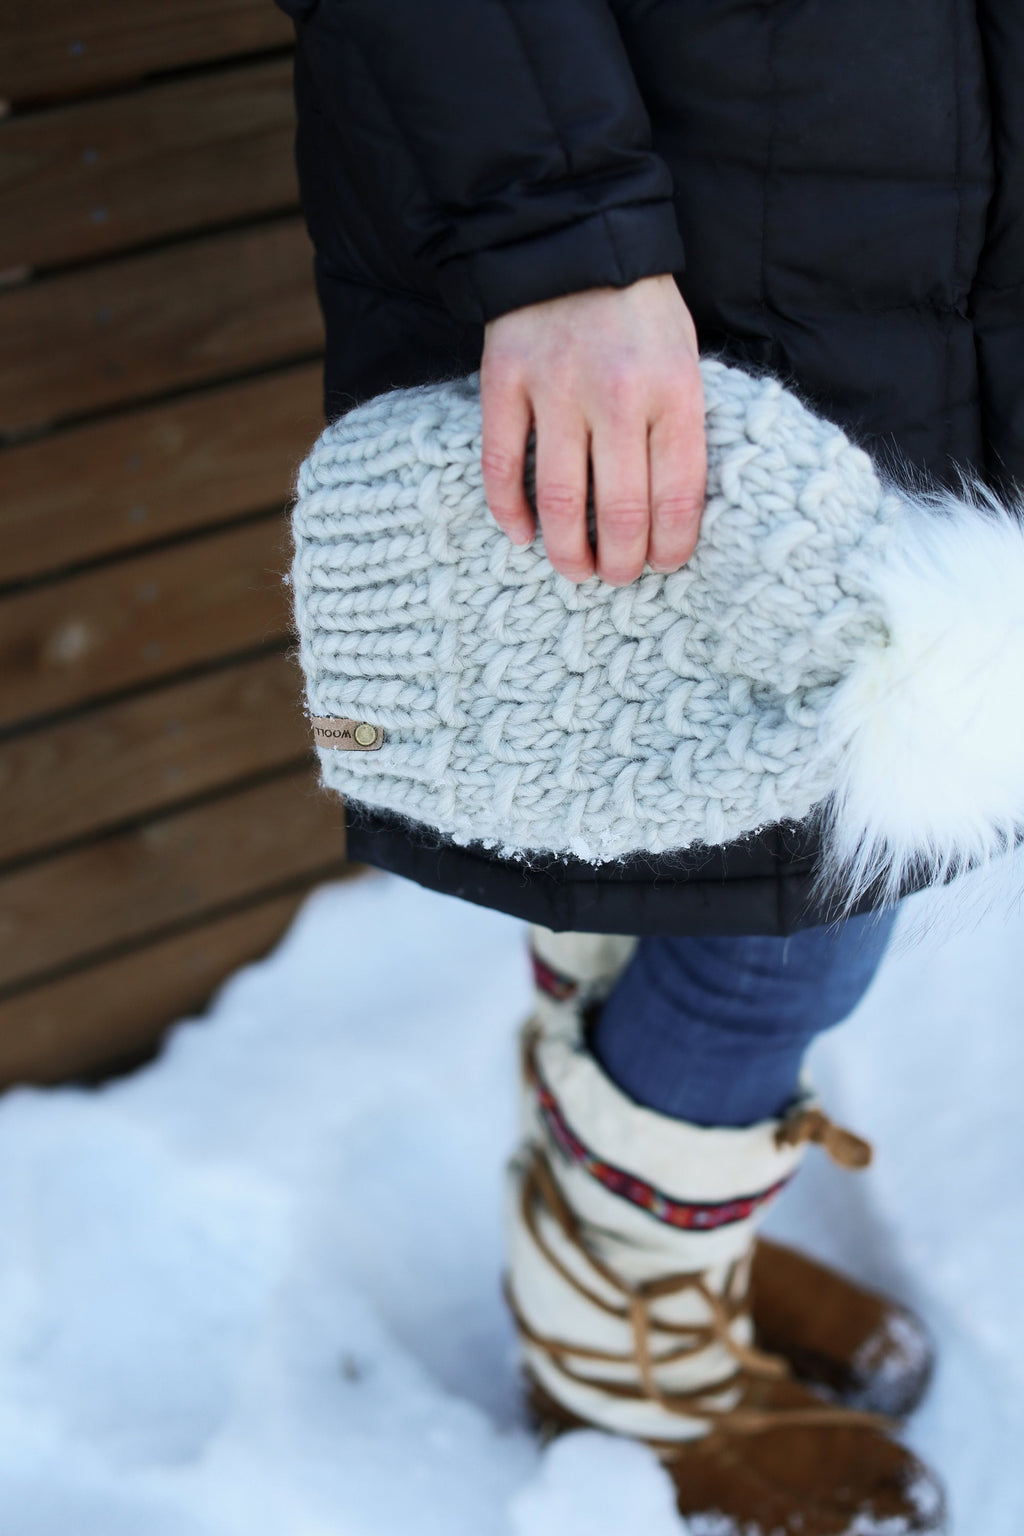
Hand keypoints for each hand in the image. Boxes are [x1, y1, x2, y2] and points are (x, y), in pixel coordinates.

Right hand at [480, 274, 705, 584]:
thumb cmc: (641, 313)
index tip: (664, 565)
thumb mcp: (685, 362)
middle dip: (620, 563)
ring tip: (574, 570)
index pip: (676, 498)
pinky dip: (508, 511)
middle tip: (616, 576)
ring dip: (566, 551)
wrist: (575, 237)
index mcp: (674, 391)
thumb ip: (680, 430)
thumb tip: (670, 517)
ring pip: (558, 500)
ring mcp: (555, 387)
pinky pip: (500, 465)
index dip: (670, 549)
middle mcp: (617, 394)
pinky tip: (521, 532)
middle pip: (618, 512)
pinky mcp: (504, 381)